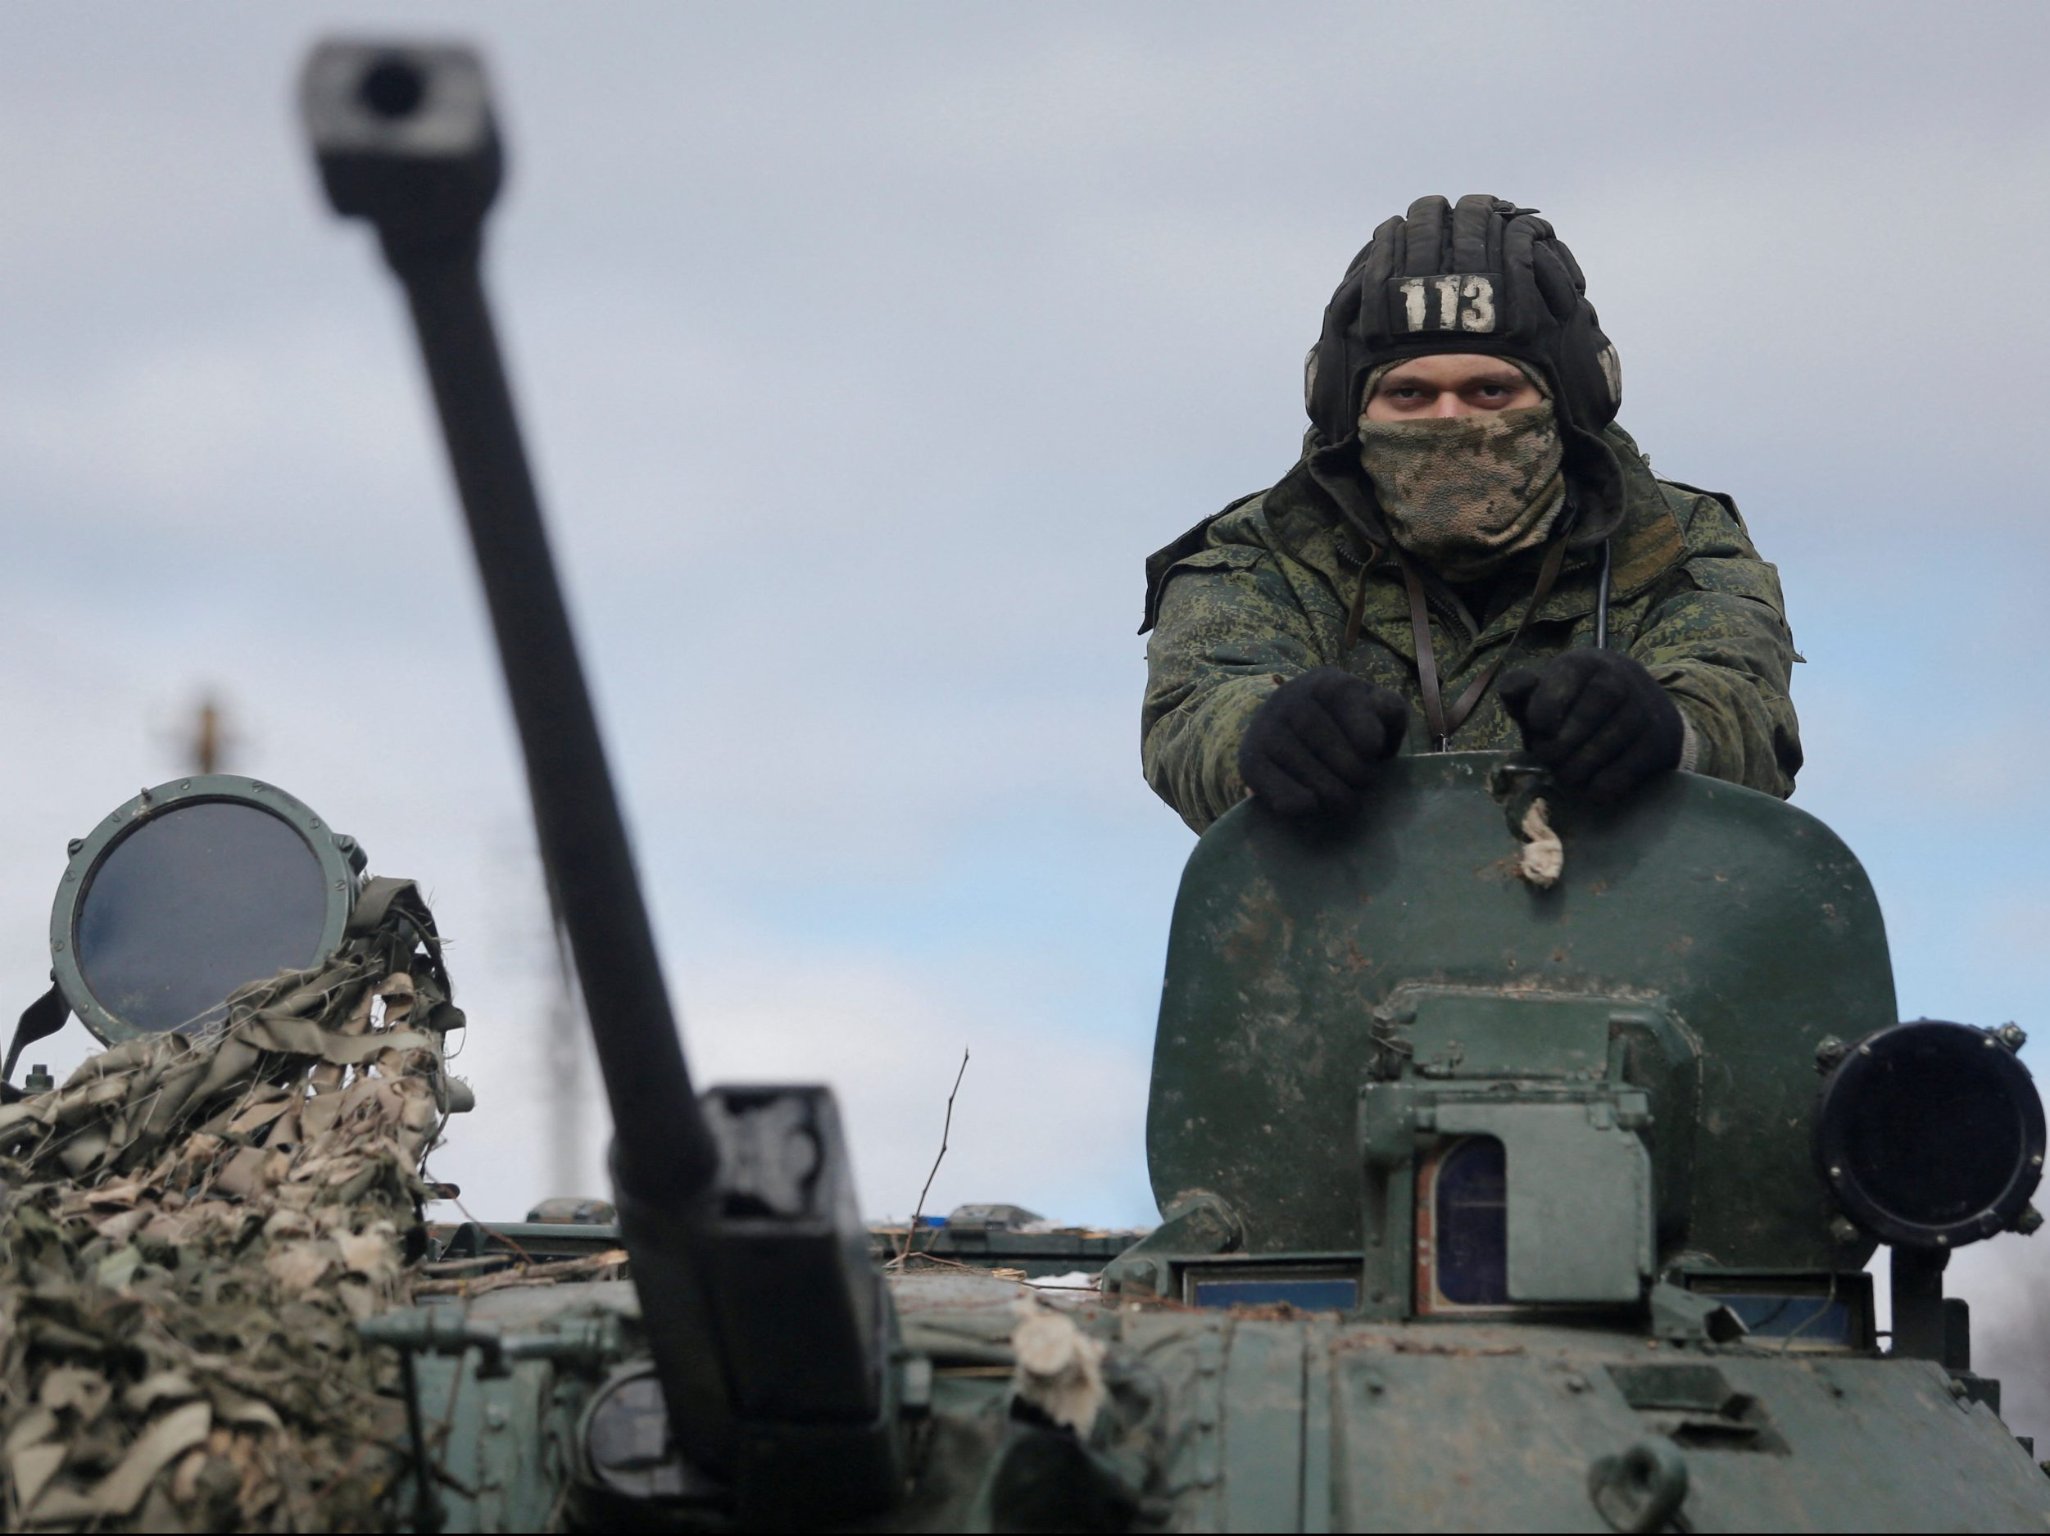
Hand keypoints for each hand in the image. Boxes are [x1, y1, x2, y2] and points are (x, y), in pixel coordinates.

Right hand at [1237, 668, 1407, 817]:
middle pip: (1323, 737)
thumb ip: (1387, 711)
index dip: (1363, 728)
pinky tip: (1314, 805)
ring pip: (1300, 763)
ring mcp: (1265, 727)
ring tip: (1346, 801)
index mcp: (1325, 682)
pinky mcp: (1250, 758)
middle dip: (1352, 770)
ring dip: (1330, 790)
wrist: (1295, 734)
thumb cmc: (1347, 727)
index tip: (1374, 751)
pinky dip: (1295, 800)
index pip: (1343, 698)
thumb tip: (1373, 734)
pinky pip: (1272, 783)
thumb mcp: (1374, 711)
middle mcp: (1289, 698)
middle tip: (1364, 786)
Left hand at [1498, 650, 1682, 800]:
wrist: (1644, 709)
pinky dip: (1601, 786)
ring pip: (1605, 745)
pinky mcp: (1658, 741)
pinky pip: (1626, 770)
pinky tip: (1590, 789)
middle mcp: (1619, 679)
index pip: (1563, 679)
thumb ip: (1522, 691)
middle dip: (1559, 748)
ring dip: (1577, 769)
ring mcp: (1643, 710)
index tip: (1539, 730)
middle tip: (1549, 761)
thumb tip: (1511, 690)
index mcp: (1585, 663)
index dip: (1544, 710)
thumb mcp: (1548, 691)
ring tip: (1566, 776)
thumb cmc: (1578, 703)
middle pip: (1586, 717)